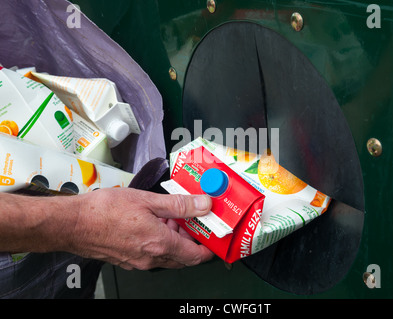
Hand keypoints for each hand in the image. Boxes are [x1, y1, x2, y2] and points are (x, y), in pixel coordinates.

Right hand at [66, 187, 213, 269]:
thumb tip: (203, 205)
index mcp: (160, 245)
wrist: (72, 224)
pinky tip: (154, 221)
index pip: (196, 256)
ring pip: (167, 255)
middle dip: (192, 239)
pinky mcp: (127, 259)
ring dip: (175, 238)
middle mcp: (151, 258)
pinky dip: (160, 240)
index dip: (209, 248)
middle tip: (193, 219)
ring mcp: (138, 261)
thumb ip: (179, 205)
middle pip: (183, 257)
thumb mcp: (148, 200)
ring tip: (171, 215)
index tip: (214, 236)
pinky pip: (152, 253)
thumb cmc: (104, 211)